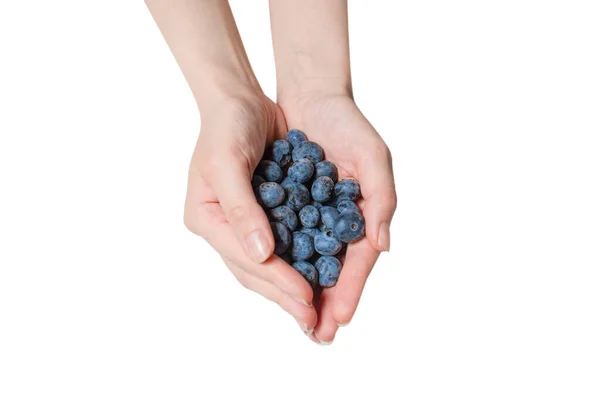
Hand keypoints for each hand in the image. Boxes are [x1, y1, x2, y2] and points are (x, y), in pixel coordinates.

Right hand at [183, 94, 317, 333]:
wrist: (241, 100)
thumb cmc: (227, 125)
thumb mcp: (227, 162)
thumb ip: (242, 209)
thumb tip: (261, 255)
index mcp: (205, 218)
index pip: (244, 259)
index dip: (277, 279)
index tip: (307, 298)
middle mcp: (222, 227)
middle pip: (255, 271)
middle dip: (286, 295)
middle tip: (315, 322)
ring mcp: (241, 223)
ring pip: (268, 266)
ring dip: (293, 287)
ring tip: (318, 312)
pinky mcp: (262, 215)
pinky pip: (282, 246)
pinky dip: (300, 262)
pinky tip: (319, 277)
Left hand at [280, 93, 396, 343]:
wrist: (312, 95)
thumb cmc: (348, 124)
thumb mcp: (373, 156)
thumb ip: (381, 199)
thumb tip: (383, 247)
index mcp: (363, 215)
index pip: (358, 262)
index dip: (350, 290)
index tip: (339, 319)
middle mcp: (339, 221)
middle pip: (333, 269)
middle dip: (325, 301)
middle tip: (317, 333)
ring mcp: (314, 216)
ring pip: (309, 261)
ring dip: (303, 288)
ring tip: (296, 317)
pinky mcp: (290, 206)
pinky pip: (286, 239)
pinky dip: (282, 260)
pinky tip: (272, 278)